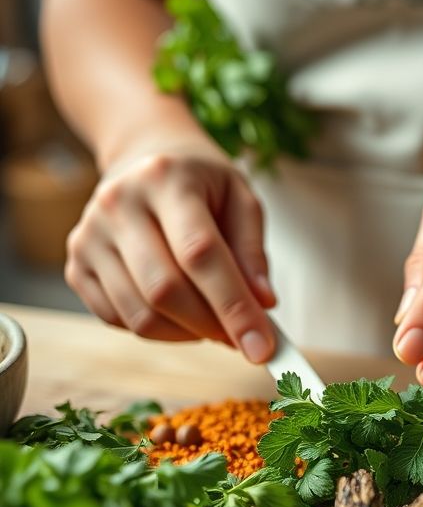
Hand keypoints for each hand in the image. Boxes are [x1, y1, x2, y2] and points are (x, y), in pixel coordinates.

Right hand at [65, 143, 276, 361]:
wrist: (144, 158)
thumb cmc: (201, 184)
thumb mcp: (241, 200)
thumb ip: (253, 252)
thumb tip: (263, 304)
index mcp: (165, 179)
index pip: (200, 253)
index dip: (234, 307)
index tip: (262, 348)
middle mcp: (118, 204)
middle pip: (164, 290)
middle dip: (212, 327)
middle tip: (243, 337)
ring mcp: (89, 236)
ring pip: (140, 315)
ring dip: (188, 334)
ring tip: (213, 320)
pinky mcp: (77, 266)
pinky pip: (119, 320)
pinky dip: (160, 331)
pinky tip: (181, 314)